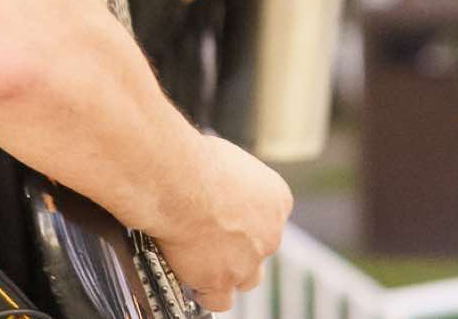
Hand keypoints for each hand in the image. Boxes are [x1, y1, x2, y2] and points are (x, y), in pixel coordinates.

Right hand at [152, 137, 291, 311]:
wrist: (180, 184)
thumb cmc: (197, 161)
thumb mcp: (226, 157)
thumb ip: (230, 177)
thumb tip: (214, 176)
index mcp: (277, 199)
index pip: (268, 216)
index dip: (244, 217)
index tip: (226, 214)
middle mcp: (270, 233)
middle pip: (260, 248)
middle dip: (238, 244)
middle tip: (211, 235)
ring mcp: (249, 260)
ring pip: (247, 278)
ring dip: (229, 272)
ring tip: (203, 261)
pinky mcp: (223, 280)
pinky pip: (220, 299)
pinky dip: (207, 292)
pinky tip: (192, 280)